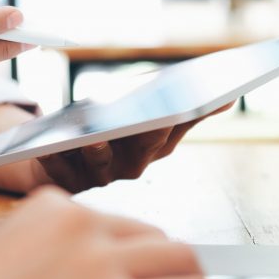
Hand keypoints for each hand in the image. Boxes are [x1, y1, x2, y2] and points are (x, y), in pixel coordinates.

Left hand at [31, 102, 234, 191]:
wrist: (59, 152)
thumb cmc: (109, 128)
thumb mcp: (144, 111)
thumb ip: (184, 108)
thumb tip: (230, 97)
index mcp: (152, 147)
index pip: (169, 132)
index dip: (177, 120)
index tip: (188, 103)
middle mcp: (129, 166)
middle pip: (141, 153)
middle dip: (145, 135)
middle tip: (149, 119)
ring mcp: (99, 177)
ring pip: (101, 167)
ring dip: (99, 153)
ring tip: (95, 138)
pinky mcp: (66, 181)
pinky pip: (60, 174)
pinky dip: (55, 161)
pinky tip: (48, 148)